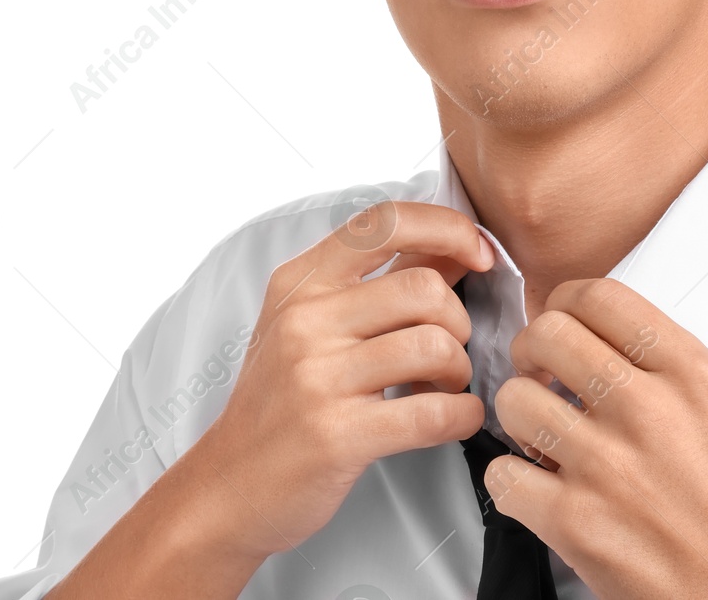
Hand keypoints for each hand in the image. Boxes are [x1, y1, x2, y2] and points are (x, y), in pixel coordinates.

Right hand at [181, 200, 494, 562]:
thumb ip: (383, 281)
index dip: (447, 227)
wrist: (227, 487)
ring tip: (442, 388)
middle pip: (424, 288)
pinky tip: (455, 419)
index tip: (480, 253)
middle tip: (447, 352)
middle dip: (458, 321)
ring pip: (435, 346)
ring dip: (459, 371)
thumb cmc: (281, 402)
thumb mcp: (314, 325)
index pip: (384, 221)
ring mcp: (317, 377)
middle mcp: (304, 320)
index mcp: (300, 282)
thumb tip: (458, 247)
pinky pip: (433, 413)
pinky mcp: (337, 435)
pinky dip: (463, 415)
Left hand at [485, 277, 707, 599]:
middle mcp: (647, 409)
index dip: (565, 303)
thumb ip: (657, 363)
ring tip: (542, 438)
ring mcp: (607, 464)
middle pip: (547, 334)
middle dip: (531, 352)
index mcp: (688, 373)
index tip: (560, 319)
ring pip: (514, 400)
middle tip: (539, 375)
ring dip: (518, 418)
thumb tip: (592, 334)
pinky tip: (537, 487)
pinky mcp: (574, 520)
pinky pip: (501, 474)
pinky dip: (510, 481)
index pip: (600, 296)